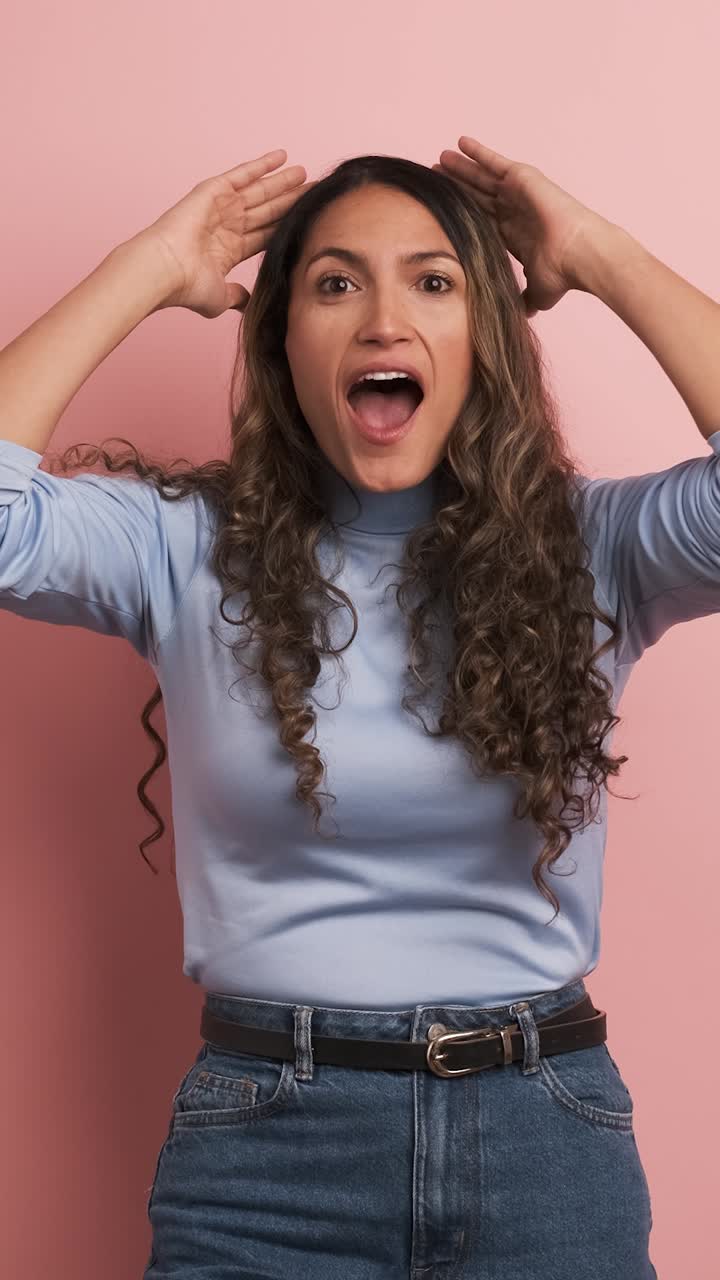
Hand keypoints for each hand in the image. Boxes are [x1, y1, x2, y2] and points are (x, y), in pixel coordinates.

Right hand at [143, 149, 310, 317]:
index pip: (265, 234)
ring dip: (281, 182)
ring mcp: (220, 207)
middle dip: (289, 201)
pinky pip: (242, 174)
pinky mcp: (213, 191)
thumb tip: (247, 302)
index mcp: (229, 250)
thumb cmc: (187, 287)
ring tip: (304, 173)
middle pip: (267, 210)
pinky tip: (281, 156)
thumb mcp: (220, 298)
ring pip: (259, 191)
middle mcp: (227, 226)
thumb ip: (237, 296)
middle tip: (313, 190)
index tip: (306, 220)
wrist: (165, 270)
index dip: (285, 226)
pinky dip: (261, 165)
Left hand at [433, 137, 605, 317]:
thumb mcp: (537, 293)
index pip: (481, 220)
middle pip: (477, 196)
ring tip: (440, 158)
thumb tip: (522, 318)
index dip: (463, 214)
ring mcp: (518, 193)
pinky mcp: (522, 178)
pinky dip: (478, 152)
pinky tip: (460, 143)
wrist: (579, 255)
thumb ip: (525, 301)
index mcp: (513, 234)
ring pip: (482, 177)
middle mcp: (514, 211)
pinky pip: (494, 162)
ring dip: (461, 168)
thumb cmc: (563, 274)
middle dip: (458, 187)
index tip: (442, 209)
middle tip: (434, 177)